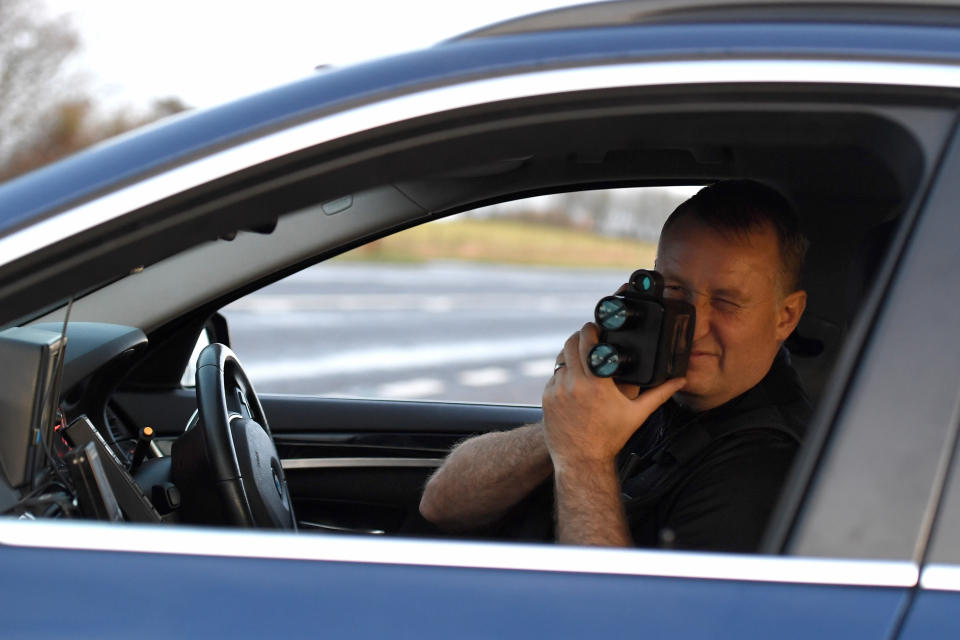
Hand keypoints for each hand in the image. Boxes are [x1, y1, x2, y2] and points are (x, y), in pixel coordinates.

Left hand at [542, 323, 684, 467]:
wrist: (581, 461)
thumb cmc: (609, 439)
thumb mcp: (636, 414)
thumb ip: (658, 394)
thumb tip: (678, 380)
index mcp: (597, 383)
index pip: (587, 342)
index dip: (590, 329)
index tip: (595, 327)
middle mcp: (574, 384)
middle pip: (569, 344)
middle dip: (578, 337)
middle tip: (587, 337)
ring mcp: (557, 391)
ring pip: (560, 360)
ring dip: (570, 356)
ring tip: (581, 358)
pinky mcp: (547, 398)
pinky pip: (553, 377)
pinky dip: (562, 375)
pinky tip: (573, 380)